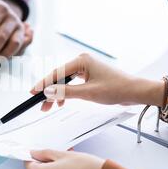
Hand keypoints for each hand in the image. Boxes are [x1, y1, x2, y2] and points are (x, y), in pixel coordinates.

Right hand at [31, 53, 164, 111]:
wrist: (135, 92)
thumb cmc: (116, 89)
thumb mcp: (88, 93)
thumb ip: (66, 92)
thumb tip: (47, 92)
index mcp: (81, 60)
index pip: (56, 73)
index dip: (43, 84)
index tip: (32, 92)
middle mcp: (82, 61)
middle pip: (58, 77)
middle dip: (49, 91)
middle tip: (40, 104)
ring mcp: (85, 68)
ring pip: (64, 81)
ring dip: (56, 94)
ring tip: (49, 107)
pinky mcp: (89, 75)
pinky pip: (72, 83)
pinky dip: (65, 93)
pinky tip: (61, 102)